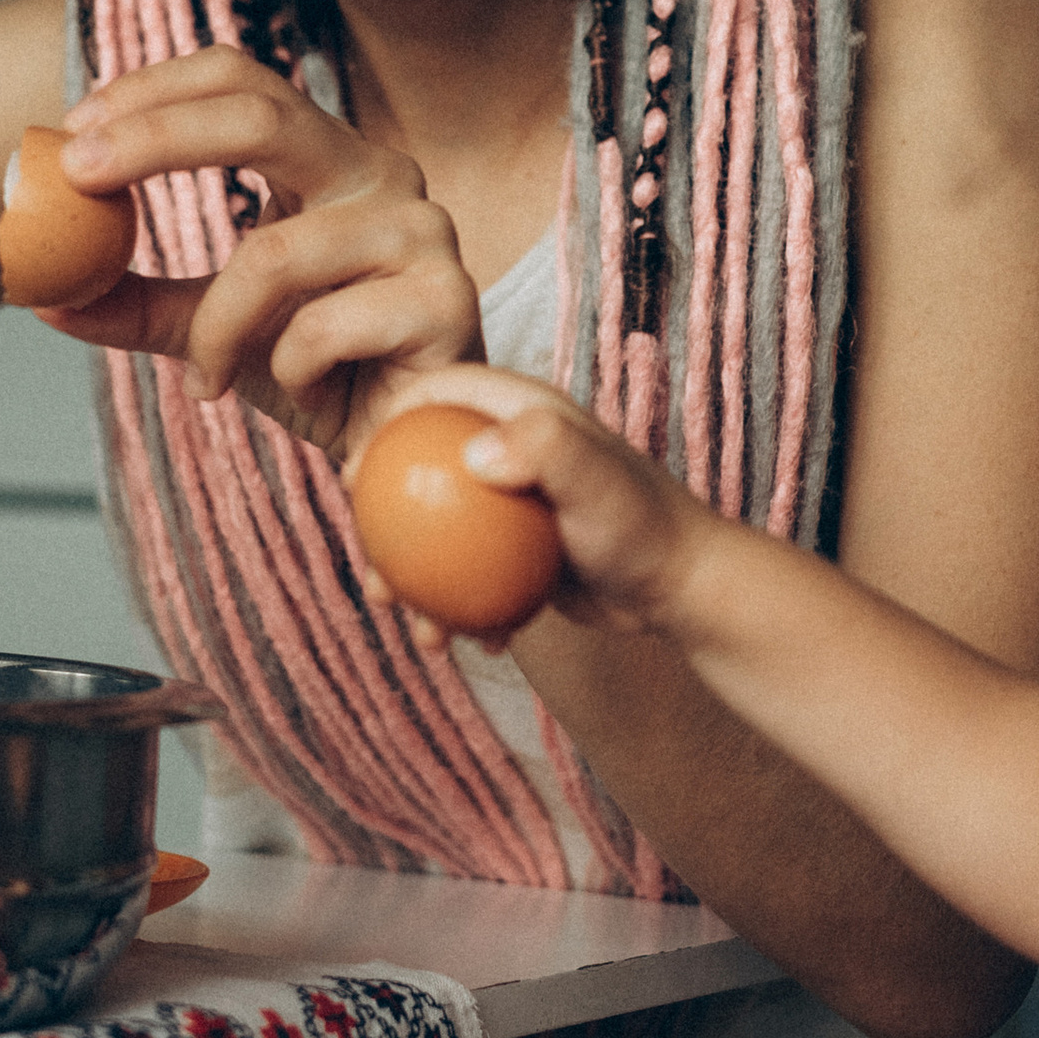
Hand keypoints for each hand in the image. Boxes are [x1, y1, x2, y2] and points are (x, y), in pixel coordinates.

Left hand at [34, 50, 482, 464]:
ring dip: (217, 327)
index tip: (76, 131)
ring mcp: (423, 232)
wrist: (408, 454)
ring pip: (274, 253)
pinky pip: (321, 327)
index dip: (156, 90)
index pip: (243, 81)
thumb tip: (38, 290)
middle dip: (156, 138)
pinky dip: (286, 369)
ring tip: (210, 376)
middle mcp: (382, 176)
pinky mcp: (448, 301)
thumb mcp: (212, 331)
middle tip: (80, 174)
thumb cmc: (323, 377)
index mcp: (330, 161)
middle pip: (262, 116)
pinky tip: (310, 395)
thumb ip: (136, 303)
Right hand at [369, 364, 714, 650]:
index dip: (382, 425)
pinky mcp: (519, 548)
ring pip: (437, 531)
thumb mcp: (595, 483)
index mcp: (520, 411)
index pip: (434, 395)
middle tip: (374, 573)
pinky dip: (459, 607)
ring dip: (414, 580)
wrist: (683, 589)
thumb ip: (543, 451)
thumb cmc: (643, 527)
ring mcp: (511, 502)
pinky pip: (468, 573)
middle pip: (419, 469)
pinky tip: (464, 642)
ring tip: (411, 623)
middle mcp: (511, 448)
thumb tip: (472, 453)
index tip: (355, 478)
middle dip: (382, 521)